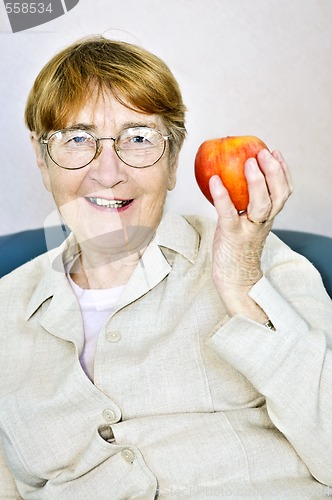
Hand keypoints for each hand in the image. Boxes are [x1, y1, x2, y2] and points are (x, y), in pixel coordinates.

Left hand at [209, 148, 291, 318]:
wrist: (234, 277)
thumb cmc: (235, 246)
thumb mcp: (245, 222)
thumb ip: (244, 204)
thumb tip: (230, 176)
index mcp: (268, 217)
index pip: (283, 192)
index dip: (282, 171)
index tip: (275, 152)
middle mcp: (263, 222)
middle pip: (278, 196)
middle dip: (274, 172)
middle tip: (263, 152)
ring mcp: (248, 230)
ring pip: (261, 205)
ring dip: (257, 182)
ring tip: (248, 162)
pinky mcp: (231, 236)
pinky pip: (228, 213)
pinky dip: (222, 196)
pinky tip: (214, 180)